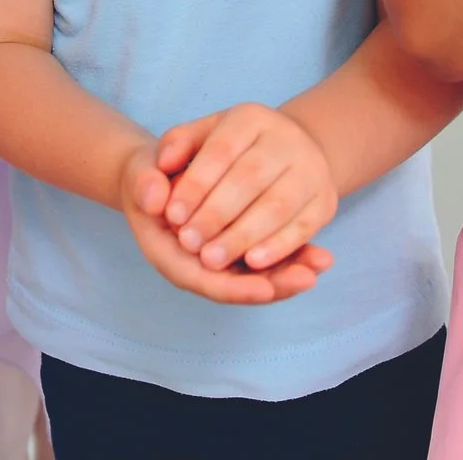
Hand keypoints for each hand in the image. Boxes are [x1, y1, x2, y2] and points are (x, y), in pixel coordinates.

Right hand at [115, 142, 330, 304]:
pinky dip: (290, 257)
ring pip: (255, 276)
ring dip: (288, 273)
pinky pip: (263, 259)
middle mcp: (194, 264)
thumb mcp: (141, 174)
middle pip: (236, 285)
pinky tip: (320, 254)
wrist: (155, 174)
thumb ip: (145, 184)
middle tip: (307, 278)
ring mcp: (217, 259)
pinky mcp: (235, 249)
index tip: (265, 289)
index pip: (202, 280)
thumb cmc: (148, 176)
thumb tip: (155, 197)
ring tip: (321, 264)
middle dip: (273, 284)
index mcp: (168, 254)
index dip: (234, 287)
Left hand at [157, 104, 339, 273]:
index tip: (171, 216)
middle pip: (249, 178)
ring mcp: (311, 169)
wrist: (291, 154)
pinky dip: (279, 247)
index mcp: (251, 117)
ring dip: (243, 236)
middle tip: (188, 242)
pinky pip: (304, 227)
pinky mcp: (324, 201)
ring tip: (212, 260)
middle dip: (216, 214)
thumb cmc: (232, 151)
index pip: (221, 151)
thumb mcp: (202, 135)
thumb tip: (162, 164)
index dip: (195, 184)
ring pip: (277, 205)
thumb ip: (177, 145)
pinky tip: (253, 263)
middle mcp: (287, 138)